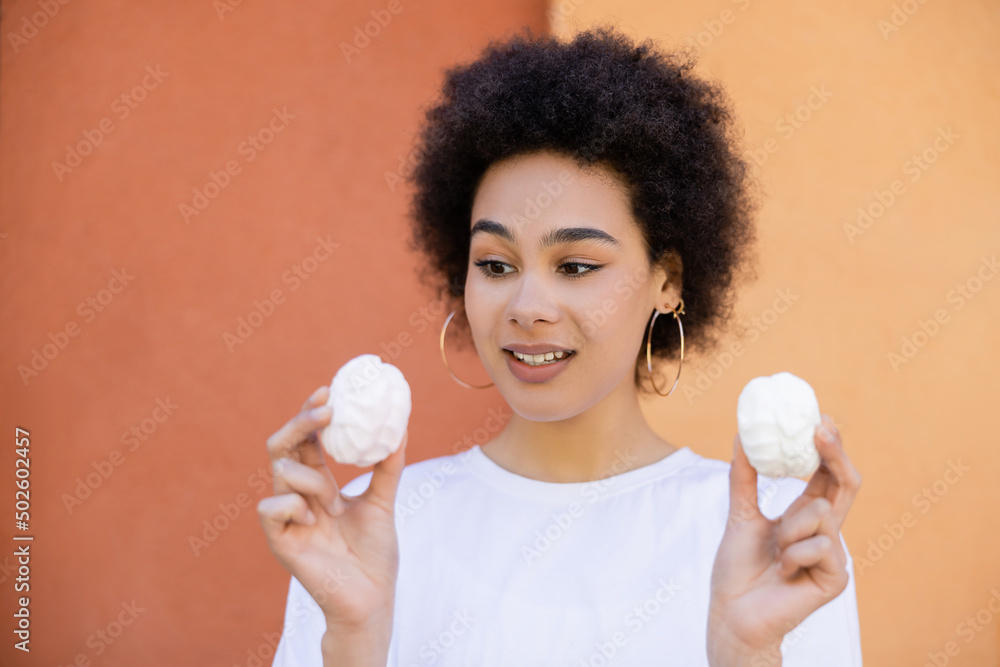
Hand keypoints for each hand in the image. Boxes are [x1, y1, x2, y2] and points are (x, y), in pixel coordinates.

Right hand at [257, 385, 406, 631]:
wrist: (372, 597)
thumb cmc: (374, 554)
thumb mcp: (384, 501)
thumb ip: (388, 466)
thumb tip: (400, 426)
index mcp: (318, 482)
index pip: (307, 438)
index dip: (312, 412)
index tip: (329, 389)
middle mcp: (297, 494)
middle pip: (282, 445)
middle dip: (301, 422)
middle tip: (326, 410)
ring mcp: (286, 516)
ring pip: (282, 472)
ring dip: (314, 480)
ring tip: (334, 505)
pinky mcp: (279, 540)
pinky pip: (272, 507)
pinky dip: (295, 505)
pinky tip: (315, 521)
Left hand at [707, 415, 861, 664]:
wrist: (732, 612)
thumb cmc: (737, 569)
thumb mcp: (740, 513)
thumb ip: (744, 476)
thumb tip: (743, 435)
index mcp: (806, 515)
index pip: (826, 474)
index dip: (827, 446)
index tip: (818, 417)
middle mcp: (825, 531)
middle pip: (845, 483)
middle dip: (835, 452)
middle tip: (820, 428)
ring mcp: (834, 554)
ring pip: (821, 513)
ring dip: (789, 528)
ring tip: (774, 552)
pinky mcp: (836, 577)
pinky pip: (819, 544)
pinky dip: (792, 554)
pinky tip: (782, 572)